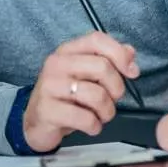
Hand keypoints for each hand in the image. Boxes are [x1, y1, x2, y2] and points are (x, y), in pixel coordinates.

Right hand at [22, 32, 138, 151]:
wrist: (35, 122)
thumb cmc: (65, 97)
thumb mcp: (85, 75)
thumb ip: (107, 60)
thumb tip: (130, 52)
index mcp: (66, 51)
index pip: (96, 40)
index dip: (119, 54)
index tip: (131, 72)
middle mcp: (56, 64)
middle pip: (102, 67)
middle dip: (116, 89)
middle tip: (111, 100)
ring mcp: (49, 86)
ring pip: (97, 96)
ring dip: (107, 112)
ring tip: (100, 116)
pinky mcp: (47, 110)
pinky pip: (85, 118)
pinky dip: (95, 126)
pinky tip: (90, 126)